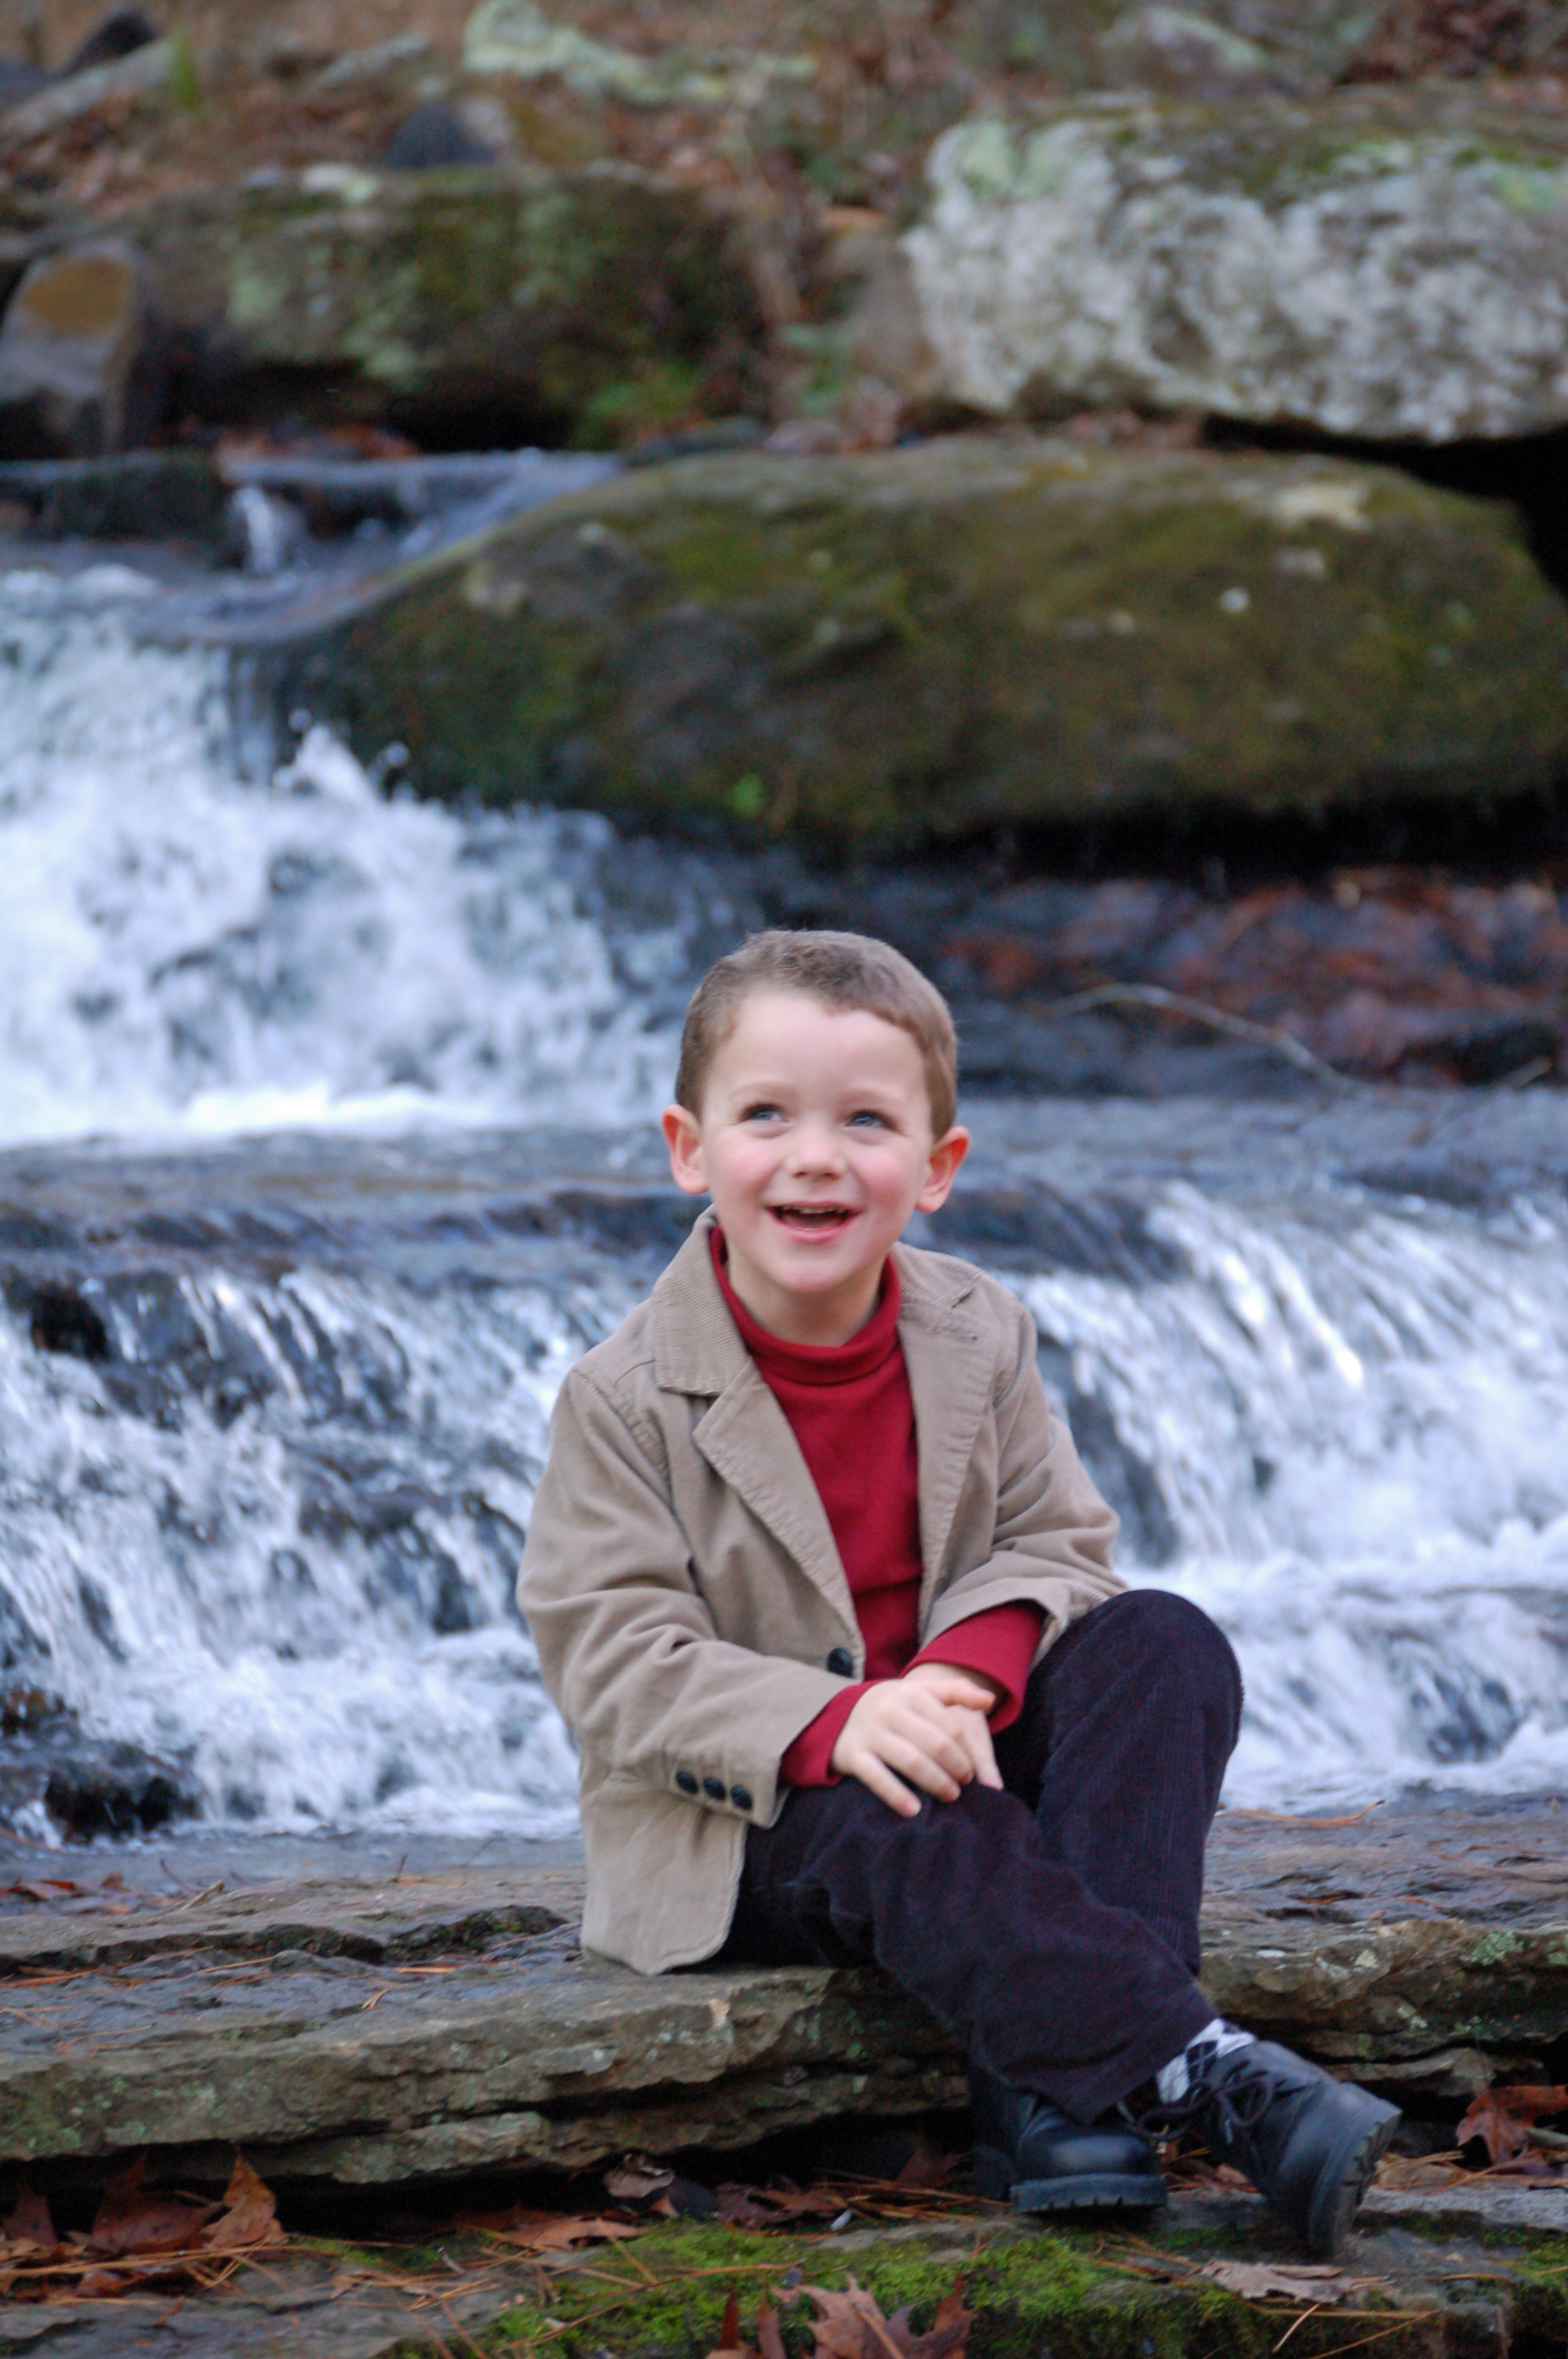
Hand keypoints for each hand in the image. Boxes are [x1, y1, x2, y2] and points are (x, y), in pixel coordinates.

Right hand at [830, 1672, 1000, 1816]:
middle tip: (964, 1783)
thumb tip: (989, 1700)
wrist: (845, 1715)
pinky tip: (915, 1810)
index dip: (966, 1750)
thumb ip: (957, 1692)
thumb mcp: (922, 1692)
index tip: (971, 1766)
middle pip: (936, 1744)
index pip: (950, 1725)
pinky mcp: (854, 1755)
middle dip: (956, 1767)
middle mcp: (890, 1710)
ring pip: (912, 1761)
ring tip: (950, 1796)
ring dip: (936, 1782)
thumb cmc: (896, 1707)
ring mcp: (872, 1733)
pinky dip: (897, 1795)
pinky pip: (877, 1778)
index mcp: (912, 1693)